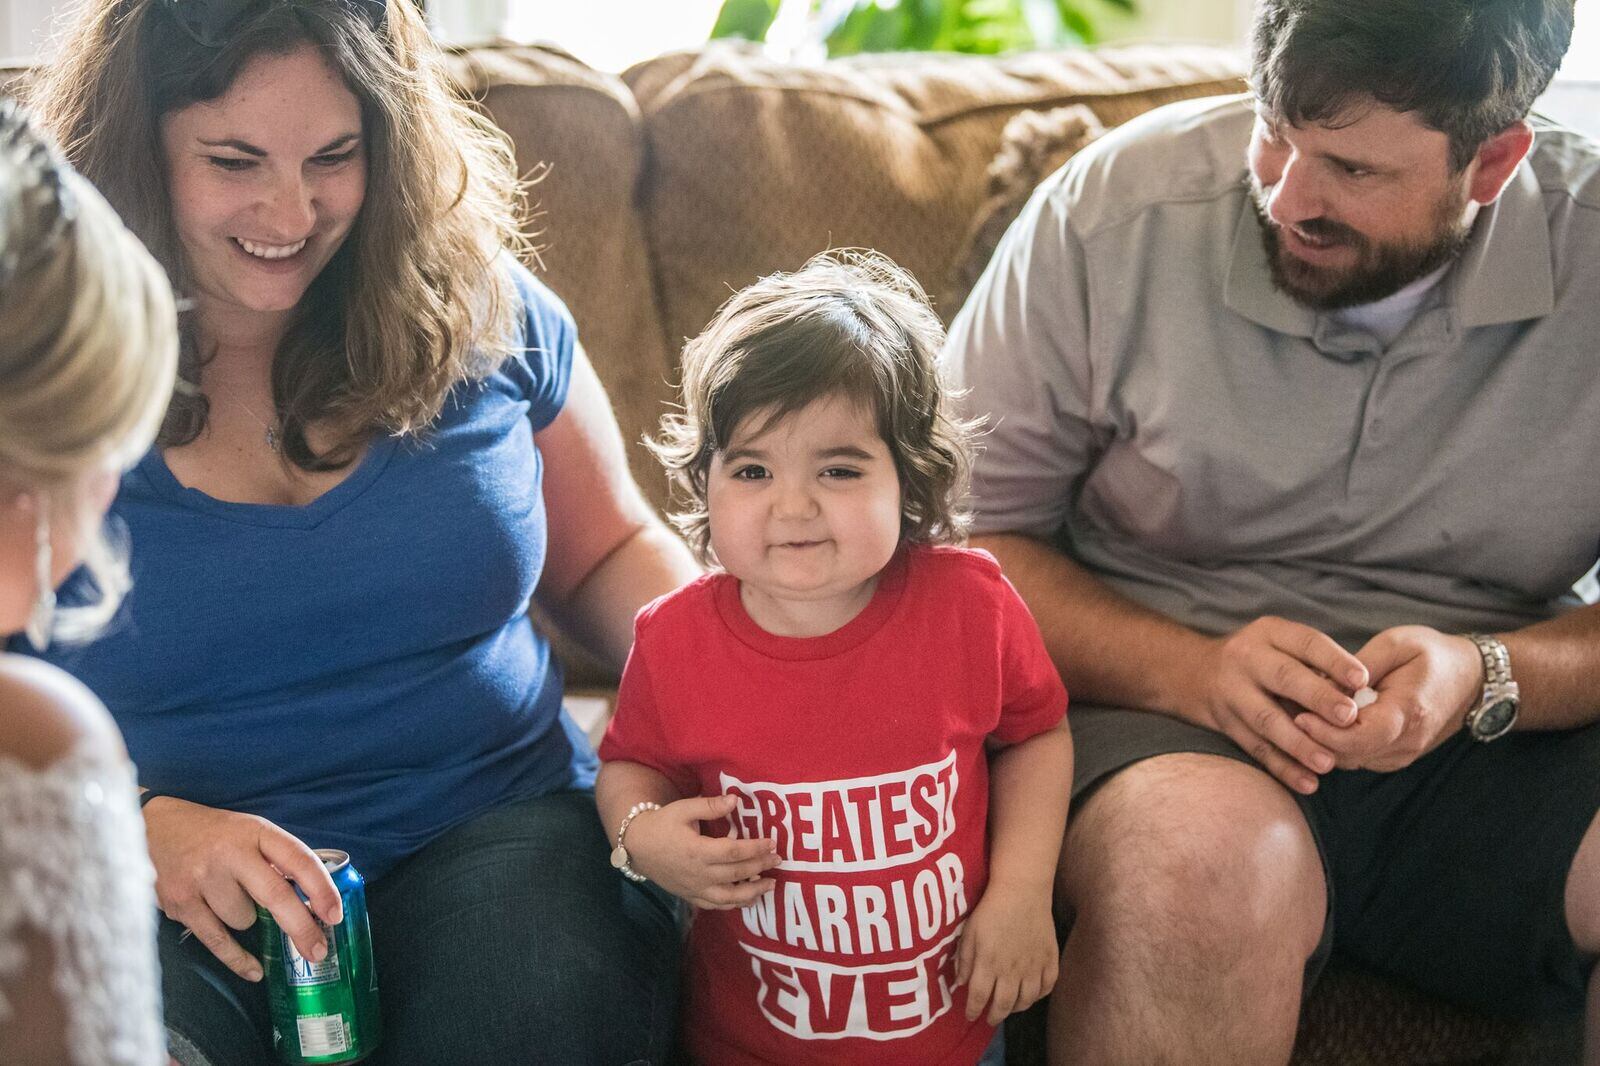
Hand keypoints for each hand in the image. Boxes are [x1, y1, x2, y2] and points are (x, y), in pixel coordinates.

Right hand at [143, 797, 340, 981]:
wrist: (152, 827)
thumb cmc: (213, 834)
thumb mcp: (249, 832)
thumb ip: (277, 859)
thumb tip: (314, 899)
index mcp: (255, 832)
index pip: (298, 860)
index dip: (321, 889)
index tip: (335, 914)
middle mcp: (229, 853)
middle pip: (275, 895)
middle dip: (301, 927)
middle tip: (319, 950)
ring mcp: (202, 878)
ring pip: (244, 920)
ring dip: (248, 919)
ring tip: (230, 897)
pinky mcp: (179, 902)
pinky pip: (217, 940)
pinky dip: (237, 958)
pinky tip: (255, 969)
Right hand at [623, 794, 780, 909]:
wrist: (637, 846)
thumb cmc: (662, 824)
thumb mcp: (683, 808)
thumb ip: (710, 806)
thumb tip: (735, 800)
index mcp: (697, 851)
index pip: (733, 852)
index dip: (755, 848)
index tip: (772, 843)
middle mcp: (698, 874)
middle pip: (736, 874)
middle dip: (760, 866)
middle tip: (778, 860)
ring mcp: (694, 888)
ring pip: (728, 897)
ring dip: (752, 893)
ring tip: (770, 885)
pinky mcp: (691, 896)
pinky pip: (716, 905)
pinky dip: (734, 905)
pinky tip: (748, 899)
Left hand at [956, 883, 1058, 1025]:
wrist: (1022, 890)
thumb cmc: (991, 908)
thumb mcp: (969, 931)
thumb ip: (964, 958)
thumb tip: (961, 982)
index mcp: (989, 963)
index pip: (979, 997)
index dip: (973, 1010)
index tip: (970, 1016)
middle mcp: (1012, 970)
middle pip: (1003, 1005)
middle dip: (994, 1016)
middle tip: (989, 1019)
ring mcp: (1034, 966)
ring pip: (1026, 1000)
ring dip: (1015, 1009)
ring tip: (1009, 1008)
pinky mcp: (1050, 959)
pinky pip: (1047, 987)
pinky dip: (1038, 995)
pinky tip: (1031, 993)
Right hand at [1185, 616, 1368, 794]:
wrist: (1195, 672)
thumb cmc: (1262, 659)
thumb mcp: (1282, 645)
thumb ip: (1317, 666)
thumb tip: (1362, 698)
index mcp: (1269, 633)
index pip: (1305, 642)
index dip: (1333, 660)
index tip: (1361, 680)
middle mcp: (1246, 658)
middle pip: (1283, 677)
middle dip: (1318, 698)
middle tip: (1348, 717)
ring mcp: (1232, 692)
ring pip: (1266, 719)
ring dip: (1298, 743)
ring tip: (1328, 762)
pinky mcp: (1225, 723)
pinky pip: (1256, 748)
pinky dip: (1283, 768)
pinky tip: (1308, 783)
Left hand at [1293, 625, 1480, 771]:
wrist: (1472, 678)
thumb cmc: (1432, 654)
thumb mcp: (1395, 644)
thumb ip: (1356, 667)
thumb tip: (1321, 685)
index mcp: (1408, 713)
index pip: (1358, 737)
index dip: (1324, 731)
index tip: (1298, 714)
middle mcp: (1407, 742)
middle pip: (1349, 755)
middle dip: (1316, 738)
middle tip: (1290, 715)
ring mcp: (1403, 754)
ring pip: (1350, 761)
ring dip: (1324, 744)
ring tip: (1300, 717)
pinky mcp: (1396, 756)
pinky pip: (1359, 758)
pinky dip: (1337, 746)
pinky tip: (1322, 724)